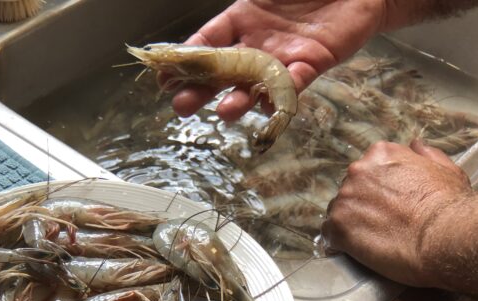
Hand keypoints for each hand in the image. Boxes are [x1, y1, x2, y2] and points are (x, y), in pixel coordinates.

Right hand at [172, 0, 386, 120]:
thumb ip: (244, 2)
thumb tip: (217, 17)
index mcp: (242, 19)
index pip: (208, 41)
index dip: (185, 58)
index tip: (164, 76)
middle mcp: (258, 43)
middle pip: (224, 71)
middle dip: (201, 89)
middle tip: (182, 106)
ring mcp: (282, 56)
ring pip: (255, 84)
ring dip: (239, 100)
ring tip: (224, 112)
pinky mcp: (312, 63)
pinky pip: (295, 82)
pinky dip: (283, 92)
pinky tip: (268, 105)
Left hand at [321, 140, 471, 287]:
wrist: (445, 237)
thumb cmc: (450, 207)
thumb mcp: (446, 169)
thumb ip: (426, 154)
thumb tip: (415, 146)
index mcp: (381, 154)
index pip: (367, 170)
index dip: (376, 190)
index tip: (387, 204)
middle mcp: (357, 171)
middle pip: (350, 190)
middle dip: (362, 206)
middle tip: (382, 224)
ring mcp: (345, 198)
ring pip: (338, 212)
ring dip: (350, 224)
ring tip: (372, 239)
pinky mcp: (337, 226)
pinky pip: (329, 235)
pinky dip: (338, 243)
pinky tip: (355, 250)